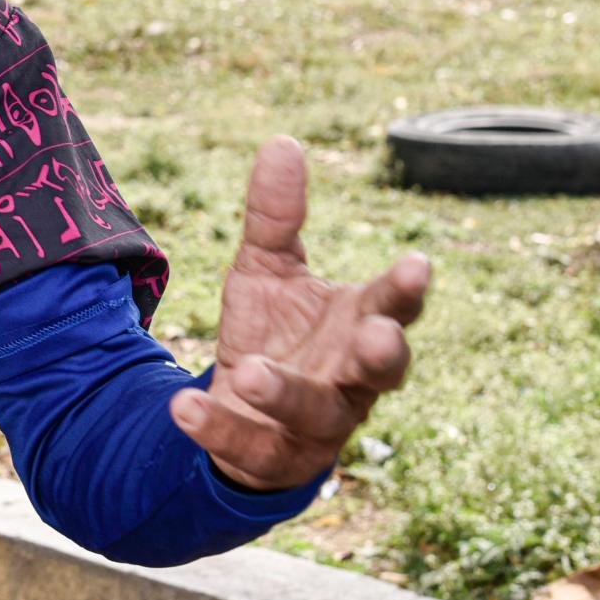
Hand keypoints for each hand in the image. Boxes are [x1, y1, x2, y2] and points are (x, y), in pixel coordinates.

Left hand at [170, 136, 429, 490]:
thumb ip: (275, 216)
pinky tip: (183, 407)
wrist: (242, 410)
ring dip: (285, 393)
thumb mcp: (266, 268)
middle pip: (384, 371)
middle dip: (383, 353)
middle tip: (374, 335)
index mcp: (361, 323)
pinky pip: (251, 448)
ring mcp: (318, 424)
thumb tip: (282, 141)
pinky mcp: (274, 458)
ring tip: (248, 370)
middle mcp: (352, 379)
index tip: (416, 262)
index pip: (394, 304)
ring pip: (317, 415)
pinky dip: (218, 427)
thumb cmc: (274, 332)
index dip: (407, 288)